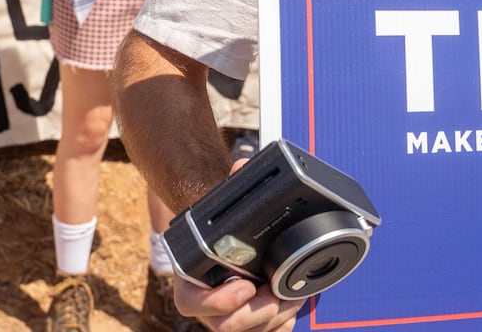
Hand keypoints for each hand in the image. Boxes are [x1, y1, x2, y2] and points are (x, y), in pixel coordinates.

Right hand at [169, 157, 304, 330]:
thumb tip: (243, 165)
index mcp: (191, 279)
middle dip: (255, 313)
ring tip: (290, 296)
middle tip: (275, 294)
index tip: (247, 286)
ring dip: (272, 320)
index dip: (218, 302)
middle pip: (224, 326)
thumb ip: (232, 185)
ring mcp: (227, 318)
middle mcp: (206, 305)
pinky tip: (290, 308)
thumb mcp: (224, 206)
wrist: (228, 241)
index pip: (191, 303)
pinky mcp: (248, 325)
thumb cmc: (223, 228)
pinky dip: (279, 326)